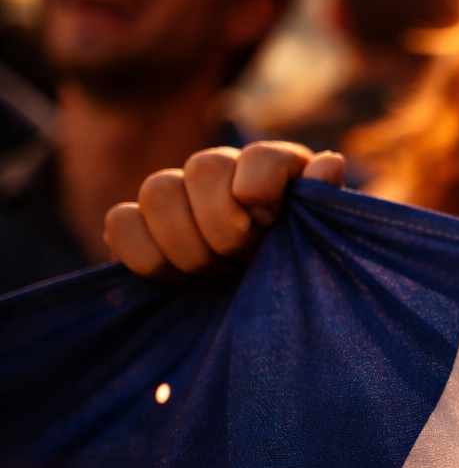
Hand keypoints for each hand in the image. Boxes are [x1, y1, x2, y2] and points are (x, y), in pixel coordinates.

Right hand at [104, 142, 345, 278]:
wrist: (257, 311)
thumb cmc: (297, 270)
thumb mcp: (320, 241)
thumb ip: (323, 202)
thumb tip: (330, 164)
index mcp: (274, 169)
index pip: (261, 156)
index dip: (260, 190)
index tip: (267, 224)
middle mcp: (223, 172)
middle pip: (204, 166)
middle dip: (224, 225)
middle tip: (239, 258)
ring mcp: (177, 195)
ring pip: (157, 189)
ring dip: (186, 242)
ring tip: (212, 271)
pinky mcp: (138, 227)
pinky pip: (119, 221)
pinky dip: (144, 253)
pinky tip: (176, 278)